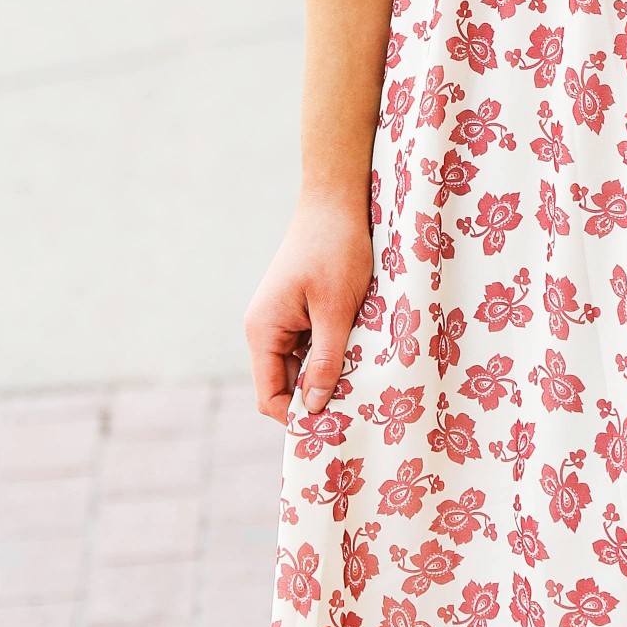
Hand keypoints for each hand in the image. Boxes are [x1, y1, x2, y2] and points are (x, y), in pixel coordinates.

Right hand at [245, 192, 375, 423]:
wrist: (336, 202)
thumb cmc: (335, 249)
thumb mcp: (336, 309)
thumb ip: (326, 359)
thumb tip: (317, 406)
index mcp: (263, 331)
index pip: (270, 396)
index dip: (299, 416)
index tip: (337, 425)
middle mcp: (266, 329)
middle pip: (286, 385)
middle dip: (318, 397)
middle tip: (359, 407)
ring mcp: (283, 320)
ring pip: (303, 367)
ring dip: (329, 374)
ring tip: (363, 378)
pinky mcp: (300, 311)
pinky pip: (313, 347)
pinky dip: (334, 354)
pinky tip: (360, 352)